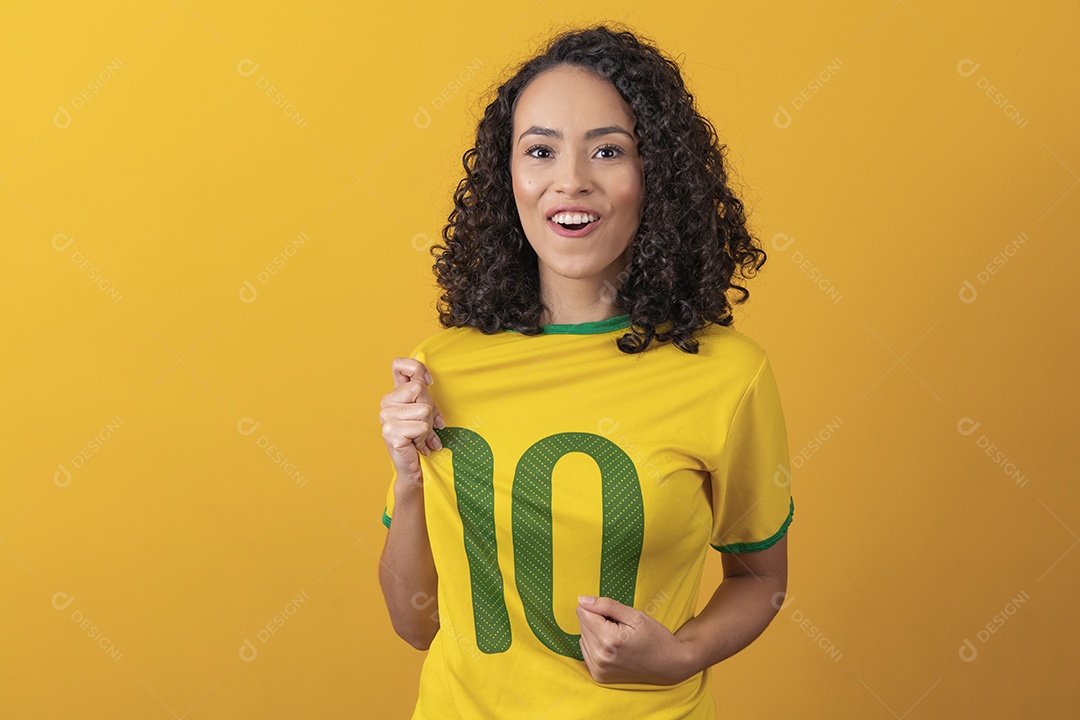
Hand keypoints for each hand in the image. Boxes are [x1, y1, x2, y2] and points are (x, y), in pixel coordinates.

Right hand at [379, 355, 445, 487]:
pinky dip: (425, 437)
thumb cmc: (421, 438)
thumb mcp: (426, 410)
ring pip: (424, 410)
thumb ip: (423, 390)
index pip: (399, 364)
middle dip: (431, 409)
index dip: (417, 368)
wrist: (415, 468)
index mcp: (394, 394)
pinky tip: (417, 444)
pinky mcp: (390, 432)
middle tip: (427, 426)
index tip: (429, 382)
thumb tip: (422, 362)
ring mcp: (385, 417)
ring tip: (420, 437)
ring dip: (428, 427)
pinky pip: (422, 426)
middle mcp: (386, 403)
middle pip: (419, 388)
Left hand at [575, 595, 693, 684]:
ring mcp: (599, 669)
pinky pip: (586, 651)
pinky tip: (612, 646)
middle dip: (597, 619)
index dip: (598, 607)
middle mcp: (600, 657)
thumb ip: (606, 605)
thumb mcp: (635, 616)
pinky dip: (596, 645)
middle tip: (619, 625)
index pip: (583, 612)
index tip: (614, 614)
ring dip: (595, 632)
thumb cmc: (654, 637)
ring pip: (582, 637)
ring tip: (618, 636)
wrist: (668, 664)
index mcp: (609, 639)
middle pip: (582, 624)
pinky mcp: (598, 676)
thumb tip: (582, 600)